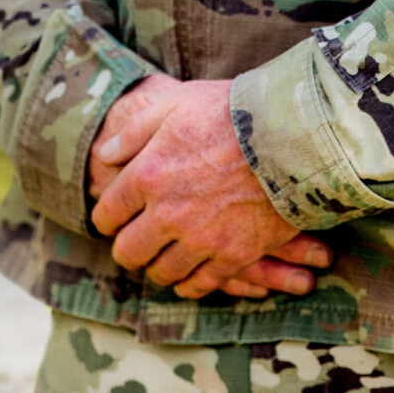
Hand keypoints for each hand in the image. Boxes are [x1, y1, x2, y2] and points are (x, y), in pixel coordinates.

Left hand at [88, 74, 332, 301]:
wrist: (289, 137)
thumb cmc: (229, 112)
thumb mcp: (172, 105)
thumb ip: (132, 132)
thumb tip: (104, 154)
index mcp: (147, 175)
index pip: (108, 213)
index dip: (105, 219)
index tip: (111, 220)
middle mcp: (167, 214)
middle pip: (129, 251)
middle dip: (126, 251)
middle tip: (131, 247)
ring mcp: (201, 239)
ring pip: (163, 272)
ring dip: (156, 269)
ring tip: (159, 262)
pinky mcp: (234, 255)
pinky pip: (202, 284)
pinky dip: (190, 286)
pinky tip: (187, 282)